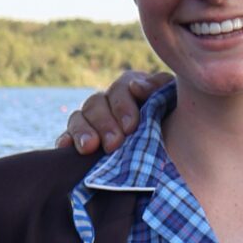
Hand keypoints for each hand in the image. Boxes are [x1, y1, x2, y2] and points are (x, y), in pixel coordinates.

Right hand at [58, 70, 172, 154]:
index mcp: (131, 89)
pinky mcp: (84, 141)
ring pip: (79, 117)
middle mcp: (109, 102)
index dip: (123, 106)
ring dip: (83, 131)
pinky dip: (66, 140)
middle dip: (104, 123)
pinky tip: (65, 148)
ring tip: (89, 148)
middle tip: (114, 144)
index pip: (120, 88)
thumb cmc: (177, 125)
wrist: (178, 155)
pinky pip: (68, 136)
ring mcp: (94, 122)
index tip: (131, 127)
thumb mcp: (174, 103)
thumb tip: (136, 87)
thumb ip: (160, 89)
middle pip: (96, 103)